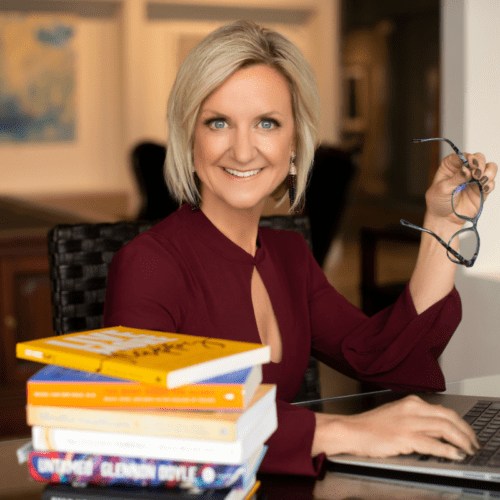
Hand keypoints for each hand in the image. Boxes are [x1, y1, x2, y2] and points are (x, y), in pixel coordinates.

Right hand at [313, 395, 479, 459]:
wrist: (350, 430)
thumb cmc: (370, 426)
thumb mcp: (396, 415)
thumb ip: (416, 419)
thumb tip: (437, 430)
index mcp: (410, 402)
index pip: (444, 410)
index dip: (461, 423)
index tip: (468, 433)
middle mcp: (411, 409)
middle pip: (448, 417)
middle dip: (466, 432)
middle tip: (474, 443)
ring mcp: (407, 423)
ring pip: (444, 428)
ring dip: (461, 441)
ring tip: (468, 450)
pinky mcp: (403, 437)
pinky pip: (432, 444)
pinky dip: (446, 450)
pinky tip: (454, 455)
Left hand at [425, 152, 496, 226]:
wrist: (445, 219)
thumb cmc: (439, 202)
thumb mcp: (443, 189)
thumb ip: (456, 178)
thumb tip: (466, 169)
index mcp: (450, 166)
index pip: (462, 155)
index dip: (468, 157)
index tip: (472, 164)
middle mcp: (464, 170)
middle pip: (478, 158)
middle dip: (480, 164)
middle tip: (477, 174)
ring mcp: (474, 179)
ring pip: (489, 167)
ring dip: (489, 172)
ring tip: (482, 180)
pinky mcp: (482, 189)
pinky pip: (491, 182)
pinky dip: (490, 184)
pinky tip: (484, 188)